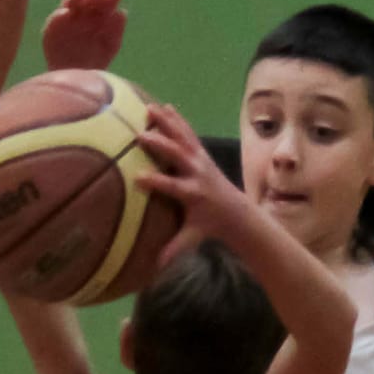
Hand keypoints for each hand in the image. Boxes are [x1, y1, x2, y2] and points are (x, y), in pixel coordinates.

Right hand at [41, 0, 125, 71]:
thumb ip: (116, 30)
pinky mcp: (51, 30)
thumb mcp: (110, 46)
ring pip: (69, 2)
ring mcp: (65, 20)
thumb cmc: (96, 61)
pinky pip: (54, 20)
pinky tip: (66, 14)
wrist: (77, 81)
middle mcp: (80, 13)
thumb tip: (122, 12)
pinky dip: (59, 15)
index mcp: (96, 14)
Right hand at [132, 102, 239, 262]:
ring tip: (149, 108)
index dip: (156, 182)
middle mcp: (197, 173)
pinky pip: (188, 132)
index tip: (138, 178)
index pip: (172, 187)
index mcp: (192, 194)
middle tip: (140, 135)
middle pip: (177, 156)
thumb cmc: (209, 225)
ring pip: (182, 137)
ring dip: (166, 122)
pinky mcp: (201, 152)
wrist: (235, 211)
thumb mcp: (192, 236)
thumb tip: (155, 267)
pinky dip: (177, 119)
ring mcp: (200, 160)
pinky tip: (165, 106)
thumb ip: (174, 248)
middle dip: (160, 146)